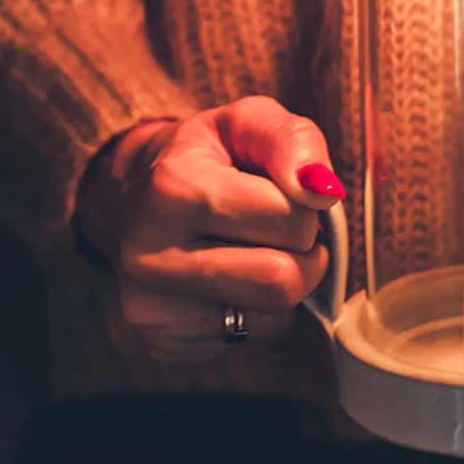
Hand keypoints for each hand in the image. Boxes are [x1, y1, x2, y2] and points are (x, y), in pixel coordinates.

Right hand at [76, 96, 345, 362]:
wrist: (140, 192)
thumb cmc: (212, 153)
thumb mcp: (252, 121)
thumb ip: (296, 142)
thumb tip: (323, 191)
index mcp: (172, 188)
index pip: (290, 219)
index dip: (306, 206)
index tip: (285, 192)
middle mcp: (147, 254)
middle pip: (281, 279)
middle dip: (304, 251)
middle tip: (285, 228)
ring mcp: (148, 307)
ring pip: (272, 316)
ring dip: (287, 282)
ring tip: (260, 248)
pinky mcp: (161, 342)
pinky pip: (251, 338)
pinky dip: (259, 310)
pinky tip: (233, 275)